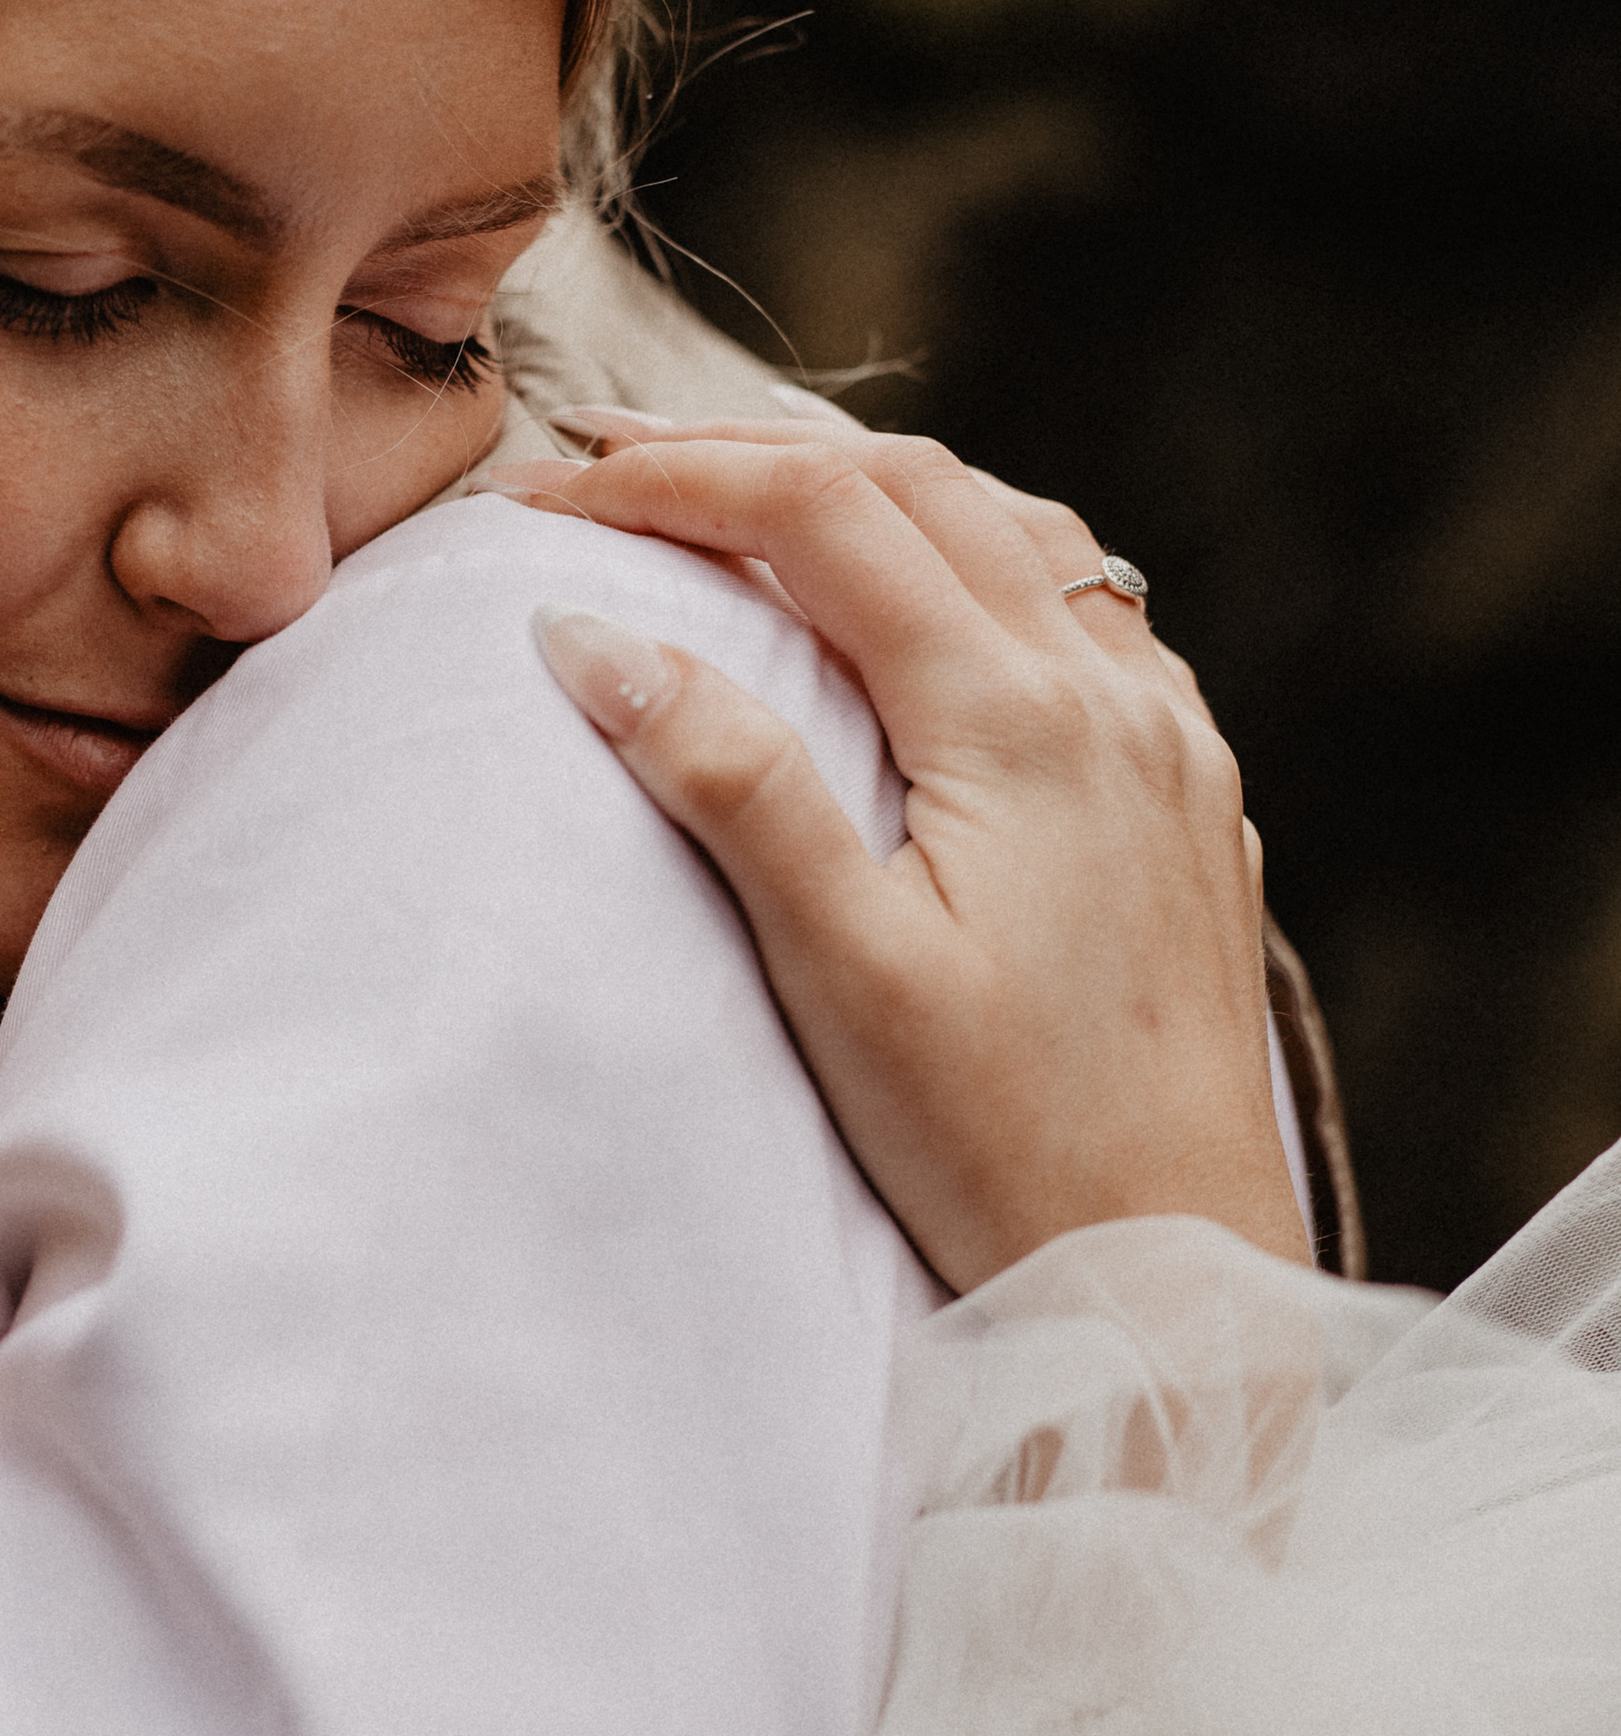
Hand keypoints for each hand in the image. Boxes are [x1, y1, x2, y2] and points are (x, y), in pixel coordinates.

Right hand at [508, 424, 1310, 1294]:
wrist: (1184, 1278)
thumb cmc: (1003, 1152)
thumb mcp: (843, 974)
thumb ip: (731, 785)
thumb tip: (589, 635)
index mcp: (1018, 721)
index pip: (822, 516)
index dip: (673, 482)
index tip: (542, 500)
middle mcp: (1114, 699)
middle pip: (922, 487)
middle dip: (756, 457)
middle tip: (611, 467)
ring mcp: (1171, 742)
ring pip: (1019, 533)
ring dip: (876, 492)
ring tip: (750, 504)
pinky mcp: (1194, 801)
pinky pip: (1089, 613)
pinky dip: (980, 560)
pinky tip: (930, 609)